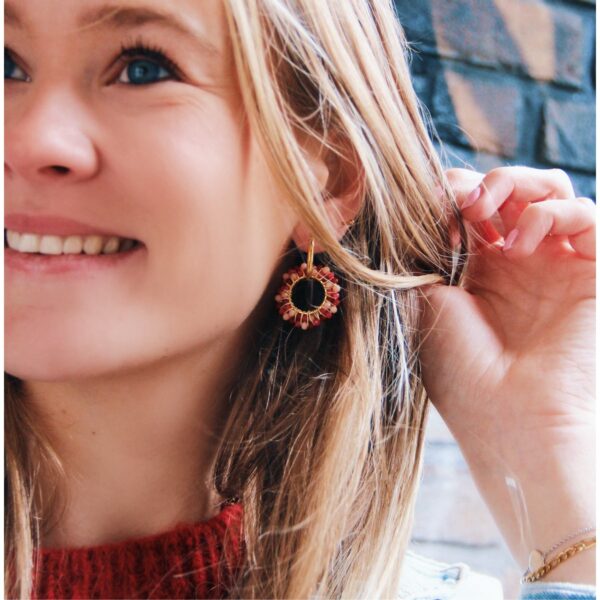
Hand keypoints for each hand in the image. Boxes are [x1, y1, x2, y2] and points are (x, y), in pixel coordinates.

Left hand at [418, 166, 595, 579]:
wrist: (507, 421)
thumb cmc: (460, 374)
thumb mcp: (426, 307)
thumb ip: (423, 255)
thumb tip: (407, 213)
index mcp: (477, 271)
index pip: (472, 206)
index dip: (453, 192)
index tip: (429, 205)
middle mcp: (518, 264)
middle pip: (513, 190)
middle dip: (487, 182)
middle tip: (465, 202)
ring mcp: (556, 267)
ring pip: (553, 191)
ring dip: (518, 185)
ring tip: (489, 212)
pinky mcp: (592, 275)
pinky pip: (590, 218)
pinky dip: (555, 212)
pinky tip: (523, 240)